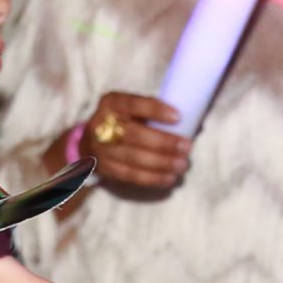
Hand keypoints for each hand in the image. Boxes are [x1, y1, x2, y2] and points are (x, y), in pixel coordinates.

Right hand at [74, 93, 191, 193]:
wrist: (89, 142)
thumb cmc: (122, 121)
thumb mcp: (130, 109)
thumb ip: (154, 113)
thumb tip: (193, 121)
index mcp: (112, 103)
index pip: (133, 104)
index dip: (155, 110)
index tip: (178, 117)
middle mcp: (102, 124)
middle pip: (134, 135)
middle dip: (163, 142)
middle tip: (186, 147)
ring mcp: (101, 149)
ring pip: (134, 158)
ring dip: (161, 164)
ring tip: (182, 165)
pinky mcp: (104, 169)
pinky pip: (131, 176)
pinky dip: (152, 179)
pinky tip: (169, 178)